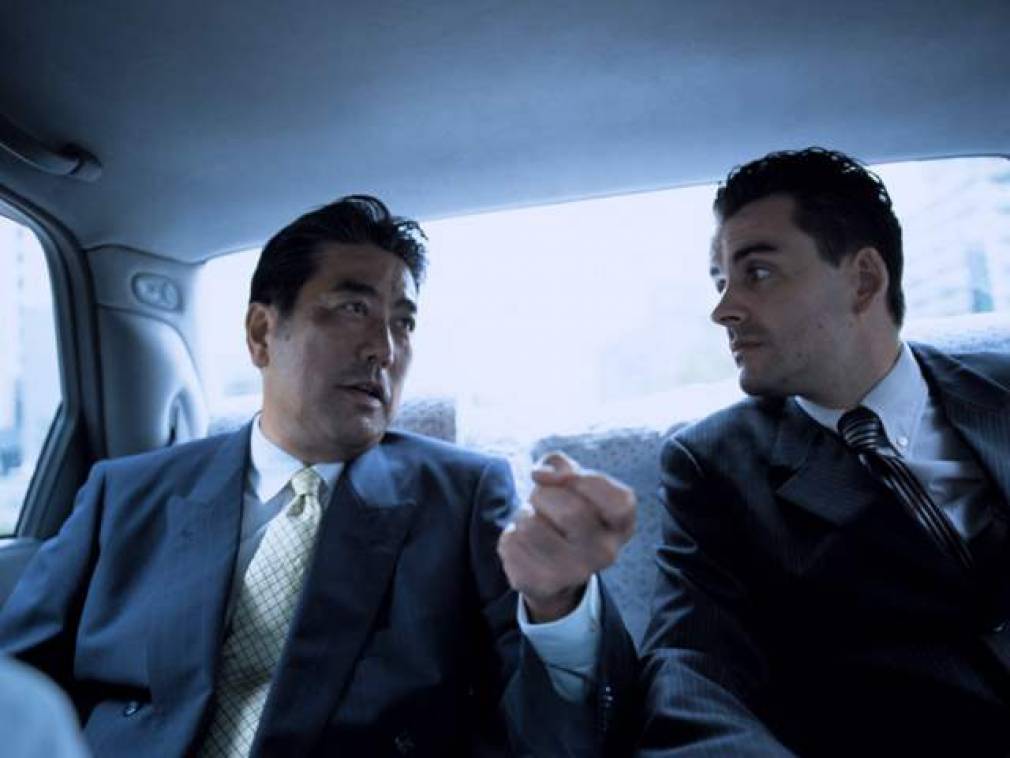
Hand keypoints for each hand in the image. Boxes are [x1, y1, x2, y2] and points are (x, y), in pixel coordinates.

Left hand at [497, 451, 635, 621]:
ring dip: (524, 515)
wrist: (550, 564)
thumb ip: (560, 464)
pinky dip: (511, 534)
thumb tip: (542, 474)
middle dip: (545, 495)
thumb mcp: (569, 480)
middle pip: (571, 512)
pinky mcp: (540, 583)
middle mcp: (605, 553)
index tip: (569, 478)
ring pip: (533, 526)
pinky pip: (512, 543)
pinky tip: (525, 544)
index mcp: (621, 525)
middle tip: (543, 501)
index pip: (618, 500)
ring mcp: (574, 573)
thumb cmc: (563, 511)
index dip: (585, 480)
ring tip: (535, 523)